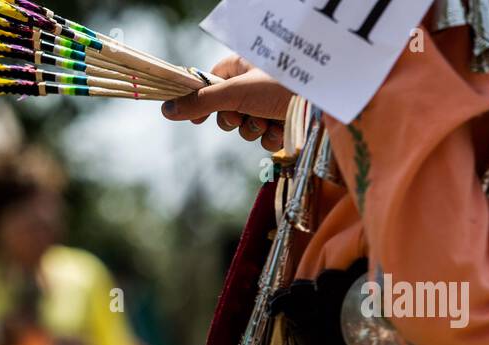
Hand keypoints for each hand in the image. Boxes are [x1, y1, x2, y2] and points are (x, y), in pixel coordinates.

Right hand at [161, 55, 293, 151]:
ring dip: (252, 129)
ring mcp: (271, 102)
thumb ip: (200, 102)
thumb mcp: (235, 93)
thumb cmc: (281, 87)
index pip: (212, 79)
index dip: (202, 99)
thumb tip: (166, 110)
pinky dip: (270, 136)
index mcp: (245, 64)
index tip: (194, 117)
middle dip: (232, 118)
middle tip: (240, 114)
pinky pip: (264, 136)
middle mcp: (257, 82)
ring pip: (245, 126)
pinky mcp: (284, 121)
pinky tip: (281, 128)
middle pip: (226, 107)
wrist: (322, 105)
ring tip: (267, 120)